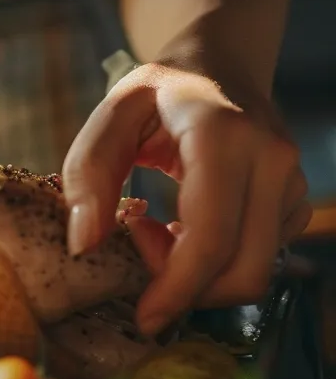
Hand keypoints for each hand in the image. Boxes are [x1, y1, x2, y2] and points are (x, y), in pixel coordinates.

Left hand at [62, 61, 309, 334]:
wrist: (221, 64)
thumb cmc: (160, 90)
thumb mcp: (111, 114)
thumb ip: (87, 173)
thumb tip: (84, 244)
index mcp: (224, 136)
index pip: (212, 235)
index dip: (177, 287)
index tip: (141, 314)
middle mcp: (271, 162)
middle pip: (243, 269)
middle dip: (186, 289)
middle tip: (136, 249)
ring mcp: (292, 184)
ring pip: (254, 270)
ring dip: (197, 275)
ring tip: (155, 230)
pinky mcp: (294, 203)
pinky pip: (260, 258)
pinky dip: (215, 262)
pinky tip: (182, 229)